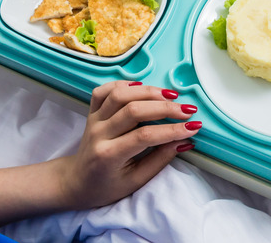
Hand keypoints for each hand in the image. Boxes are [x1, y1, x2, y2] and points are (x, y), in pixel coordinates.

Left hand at [58, 81, 200, 209]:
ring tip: (171, 95)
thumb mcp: (136, 181)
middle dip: (165, 108)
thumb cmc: (107, 186)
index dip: (171, 130)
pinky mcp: (92, 111)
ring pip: (120, 95)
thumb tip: (185, 141)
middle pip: (133, 111)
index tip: (194, 127)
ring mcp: (94, 120)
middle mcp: (99, 134)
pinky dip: (124, 85)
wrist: (76, 182)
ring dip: (148, 91)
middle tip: (188, 110)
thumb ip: (160, 160)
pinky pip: (105, 90)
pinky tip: (142, 88)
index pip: (144, 136)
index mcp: (109, 155)